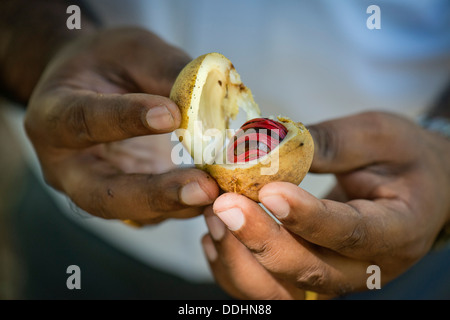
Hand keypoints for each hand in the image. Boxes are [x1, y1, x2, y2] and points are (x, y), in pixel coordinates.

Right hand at [25, 27, 218, 224]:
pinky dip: (187, 207)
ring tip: (222, 192)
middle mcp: (68, 165)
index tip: (172, 114)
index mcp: (54, 115)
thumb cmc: (107, 64)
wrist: (92, 88)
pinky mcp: (125, 198)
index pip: (84, 121)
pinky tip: (219, 194)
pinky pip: (153, 213)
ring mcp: (96, 188)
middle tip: (203, 188)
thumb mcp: (131, 50)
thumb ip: (165, 70)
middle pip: (102, 194)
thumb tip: (213, 101)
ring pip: (132, 212)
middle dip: (155, 195)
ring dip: (179, 207)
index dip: (126, 119)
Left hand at [202, 111, 449, 298]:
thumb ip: (333, 141)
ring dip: (242, 258)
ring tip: (215, 215)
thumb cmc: (403, 159)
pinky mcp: (312, 279)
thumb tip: (274, 144)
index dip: (308, 217)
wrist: (418, 190)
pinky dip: (236, 269)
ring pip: (283, 292)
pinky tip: (216, 238)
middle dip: (262, 239)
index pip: (352, 233)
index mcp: (399, 229)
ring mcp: (337, 279)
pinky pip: (269, 290)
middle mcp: (368, 267)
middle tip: (225, 203)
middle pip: (311, 271)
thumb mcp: (381, 136)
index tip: (269, 191)